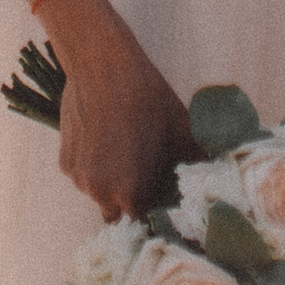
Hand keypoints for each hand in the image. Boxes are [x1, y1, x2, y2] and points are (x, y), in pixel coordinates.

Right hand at [46, 0, 193, 218]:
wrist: (101, 62)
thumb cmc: (146, 96)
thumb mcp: (183, 130)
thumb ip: (200, 162)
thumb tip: (220, 178)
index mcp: (132, 191)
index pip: (146, 222)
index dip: (156, 210)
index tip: (161, 194)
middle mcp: (101, 192)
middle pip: (120, 213)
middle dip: (132, 199)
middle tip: (145, 171)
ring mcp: (79, 178)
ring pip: (100, 195)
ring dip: (111, 183)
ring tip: (124, 149)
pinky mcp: (64, 162)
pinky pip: (83, 176)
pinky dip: (93, 167)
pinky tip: (104, 140)